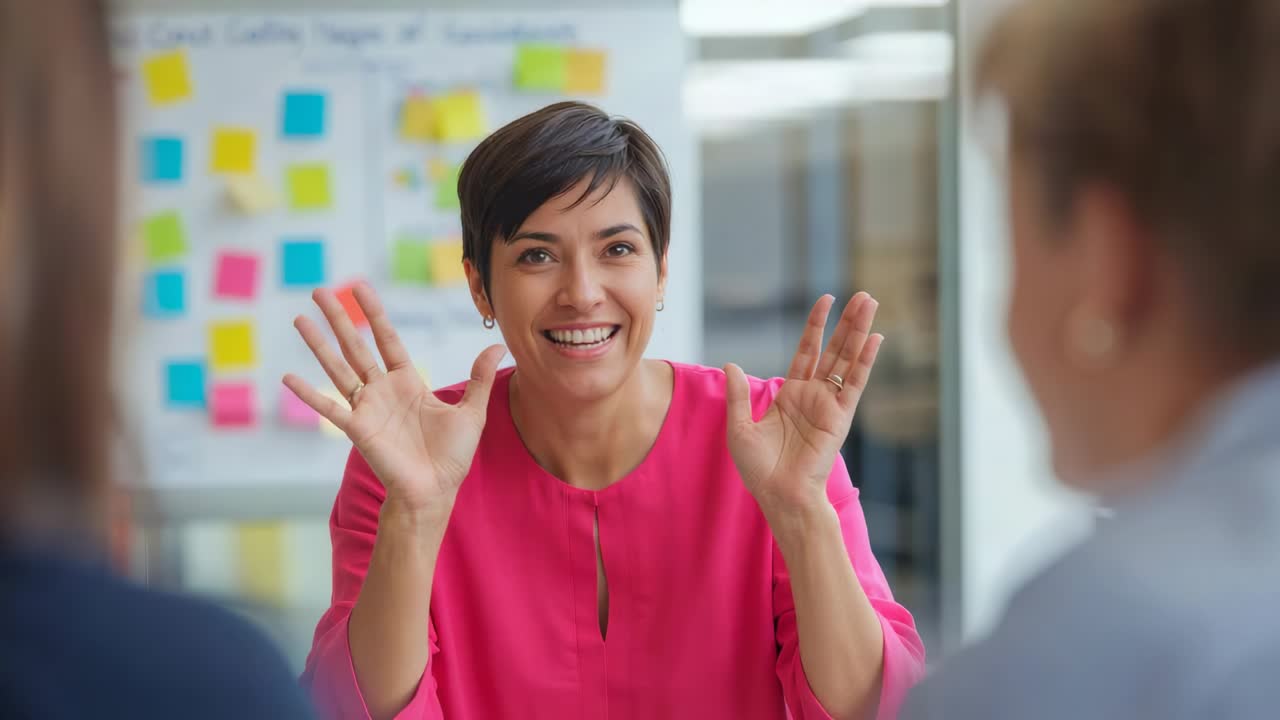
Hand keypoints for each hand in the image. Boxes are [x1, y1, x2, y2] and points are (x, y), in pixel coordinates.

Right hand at [283, 283, 506, 517]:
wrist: (435, 491)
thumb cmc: (451, 456)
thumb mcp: (472, 412)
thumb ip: (479, 378)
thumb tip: (498, 345)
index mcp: (407, 382)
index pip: (387, 339)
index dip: (375, 313)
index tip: (360, 287)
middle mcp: (382, 391)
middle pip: (356, 346)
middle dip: (339, 319)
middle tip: (320, 292)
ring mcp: (366, 409)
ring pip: (338, 369)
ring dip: (319, 345)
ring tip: (300, 320)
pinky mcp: (358, 430)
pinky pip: (329, 408)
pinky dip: (308, 394)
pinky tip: (289, 377)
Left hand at [725, 293, 881, 516]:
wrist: (779, 494)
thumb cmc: (759, 469)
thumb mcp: (740, 427)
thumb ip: (738, 395)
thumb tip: (730, 365)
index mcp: (791, 395)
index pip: (807, 350)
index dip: (816, 326)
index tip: (826, 300)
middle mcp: (813, 395)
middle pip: (834, 349)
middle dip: (847, 323)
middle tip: (863, 296)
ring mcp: (829, 405)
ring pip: (847, 360)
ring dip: (860, 332)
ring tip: (871, 304)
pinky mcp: (840, 417)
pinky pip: (854, 384)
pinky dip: (864, 361)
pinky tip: (874, 339)